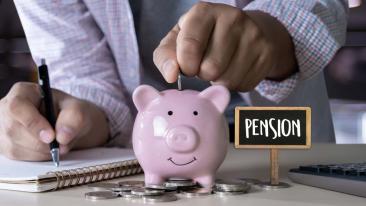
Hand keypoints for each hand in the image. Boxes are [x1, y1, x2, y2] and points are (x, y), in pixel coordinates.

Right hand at [0, 82, 108, 160]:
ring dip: (42, 150)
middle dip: (41, 142)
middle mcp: (7, 108)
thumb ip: (74, 118)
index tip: (51, 136)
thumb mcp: (78, 109)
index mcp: (23, 92)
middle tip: (61, 144)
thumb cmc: (71, 112)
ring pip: (17, 146)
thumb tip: (62, 136)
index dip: (33, 123)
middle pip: (15, 129)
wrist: (69, 125)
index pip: (17, 107)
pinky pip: (20, 157)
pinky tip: (48, 148)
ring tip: (58, 143)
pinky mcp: (7, 146)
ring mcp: (4, 128)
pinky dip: (39, 156)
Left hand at [154, 2, 296, 90]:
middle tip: (205, 64)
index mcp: (204, 12)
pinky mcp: (266, 53)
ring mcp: (253, 35)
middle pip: (211, 68)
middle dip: (203, 74)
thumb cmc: (202, 38)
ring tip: (219, 67)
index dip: (185, 65)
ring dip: (218, 81)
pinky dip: (234, 84)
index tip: (187, 68)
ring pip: (228, 80)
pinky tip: (234, 70)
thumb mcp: (177, 41)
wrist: (244, 32)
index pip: (190, 45)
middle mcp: (232, 18)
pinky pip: (243, 85)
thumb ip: (165, 57)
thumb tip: (171, 75)